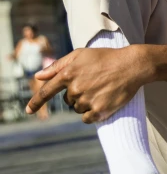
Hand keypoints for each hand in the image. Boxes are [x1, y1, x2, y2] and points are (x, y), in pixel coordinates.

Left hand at [26, 47, 147, 122]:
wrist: (131, 66)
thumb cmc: (105, 58)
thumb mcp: (80, 55)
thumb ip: (58, 66)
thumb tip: (38, 76)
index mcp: (68, 74)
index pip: (46, 92)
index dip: (36, 102)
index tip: (28, 111)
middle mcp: (75, 89)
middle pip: (68, 101)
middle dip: (77, 94)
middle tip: (94, 83)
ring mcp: (87, 100)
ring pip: (78, 109)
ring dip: (86, 103)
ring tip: (101, 90)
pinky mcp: (99, 111)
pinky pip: (87, 118)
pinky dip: (92, 113)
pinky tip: (103, 101)